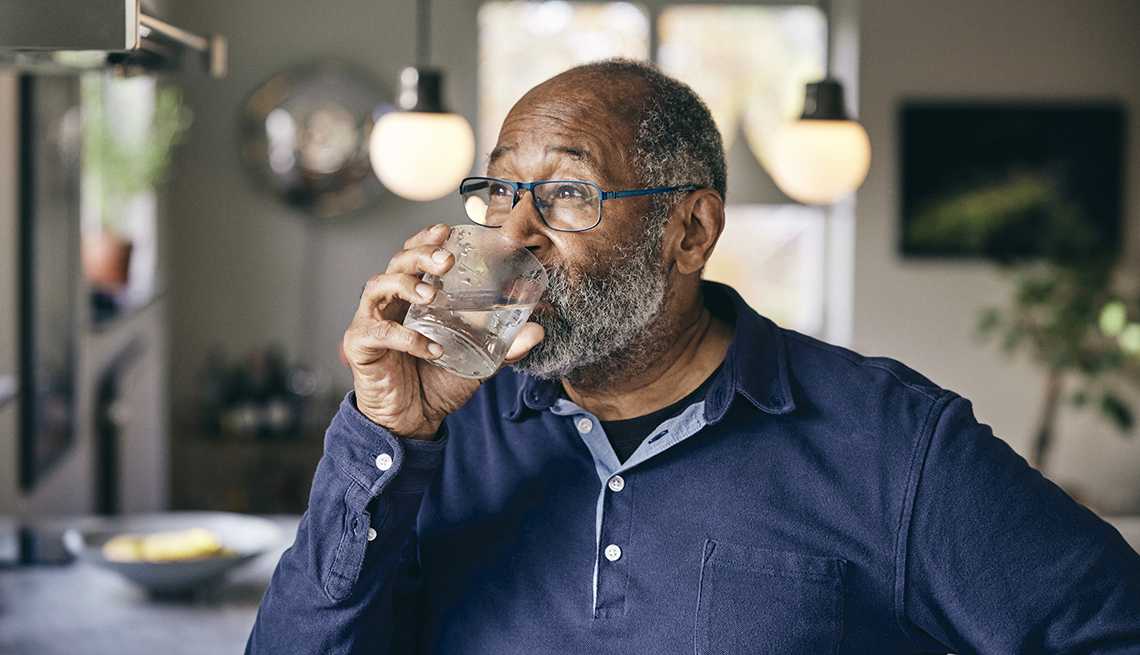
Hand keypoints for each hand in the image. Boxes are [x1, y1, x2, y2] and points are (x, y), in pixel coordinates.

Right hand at [342, 224, 543, 439]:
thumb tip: (538, 331)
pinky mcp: (361, 345)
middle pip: (397, 263)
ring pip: (378, 286)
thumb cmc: (436, 383)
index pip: (414, 257)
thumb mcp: (476, 362)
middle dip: (420, 255)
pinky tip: (430, 348)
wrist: (412, 421)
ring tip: (431, 296)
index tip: (446, 230)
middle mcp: (390, 303)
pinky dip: (406, 337)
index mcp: (413, 297)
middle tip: (446, 260)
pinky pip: (380, 332)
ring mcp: (371, 321)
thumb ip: (504, 348)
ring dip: (407, 285)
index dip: (426, 239)